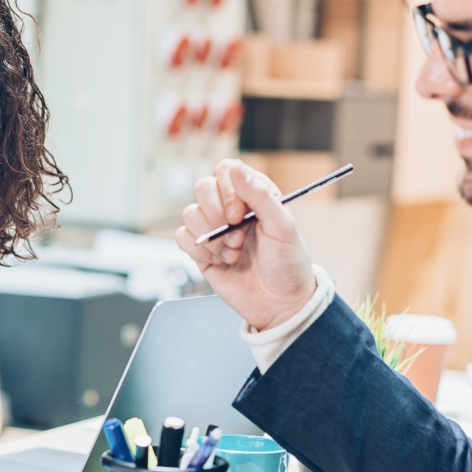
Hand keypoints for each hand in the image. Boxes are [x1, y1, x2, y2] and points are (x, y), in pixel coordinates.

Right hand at [176, 160, 316, 330]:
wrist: (280, 304)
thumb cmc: (288, 264)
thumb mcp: (282, 226)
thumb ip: (259, 194)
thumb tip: (235, 168)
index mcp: (254, 195)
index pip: (226, 171)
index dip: (228, 191)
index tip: (239, 216)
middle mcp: (231, 207)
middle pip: (202, 188)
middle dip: (216, 215)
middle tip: (238, 237)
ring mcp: (214, 229)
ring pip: (190, 214)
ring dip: (212, 238)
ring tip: (234, 253)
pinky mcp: (202, 250)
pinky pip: (183, 238)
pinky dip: (200, 251)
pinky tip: (221, 261)